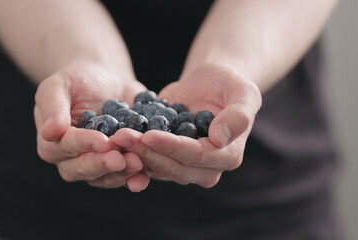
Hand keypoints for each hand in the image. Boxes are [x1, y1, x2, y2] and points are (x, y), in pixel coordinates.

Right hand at [34, 61, 149, 191]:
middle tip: (121, 158)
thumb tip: (49, 132)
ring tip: (137, 163)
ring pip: (105, 177)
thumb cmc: (77, 80)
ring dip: (121, 173)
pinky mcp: (118, 166)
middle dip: (103, 164)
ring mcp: (96, 166)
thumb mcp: (59, 85)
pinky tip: (144, 177)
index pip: (67, 147)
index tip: (102, 141)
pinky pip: (125, 177)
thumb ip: (53, 107)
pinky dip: (135, 178)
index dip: (85, 144)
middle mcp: (71, 161)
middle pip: (84, 168)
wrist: (106, 81)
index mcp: (52, 143)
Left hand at [112, 62, 261, 187]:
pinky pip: (147, 160)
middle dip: (146, 152)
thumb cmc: (229, 84)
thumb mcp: (244, 91)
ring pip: (156, 167)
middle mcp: (206, 169)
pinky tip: (113, 139)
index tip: (148, 134)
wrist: (210, 84)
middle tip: (121, 136)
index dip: (171, 147)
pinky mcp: (166, 159)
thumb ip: (239, 114)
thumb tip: (221, 138)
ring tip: (114, 136)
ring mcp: (184, 167)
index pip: (196, 156)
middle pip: (173, 167)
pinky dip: (130, 151)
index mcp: (228, 156)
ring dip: (134, 153)